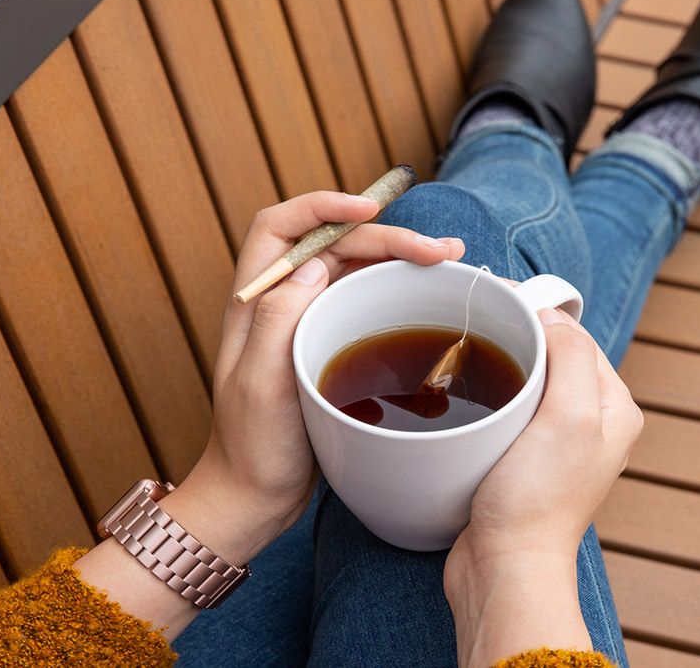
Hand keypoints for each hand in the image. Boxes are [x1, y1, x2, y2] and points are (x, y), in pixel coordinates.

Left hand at [172, 191, 464, 563]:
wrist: (255, 495)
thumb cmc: (251, 446)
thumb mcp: (260, 384)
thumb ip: (278, 319)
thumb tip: (313, 264)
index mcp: (254, 300)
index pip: (281, 226)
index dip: (323, 204)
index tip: (369, 208)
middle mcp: (280, 301)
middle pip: (333, 243)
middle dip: (386, 234)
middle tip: (441, 250)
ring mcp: (307, 321)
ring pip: (354, 268)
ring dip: (400, 257)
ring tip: (449, 260)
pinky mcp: (330, 343)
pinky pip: (365, 301)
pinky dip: (398, 290)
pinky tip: (429, 296)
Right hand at [444, 308, 641, 666]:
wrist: (503, 568)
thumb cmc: (538, 501)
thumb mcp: (570, 415)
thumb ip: (572, 355)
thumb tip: (551, 316)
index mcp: (614, 409)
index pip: (578, 338)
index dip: (539, 315)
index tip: (497, 302)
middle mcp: (591, 426)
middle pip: (552, 357)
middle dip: (517, 338)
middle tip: (476, 324)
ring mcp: (555, 446)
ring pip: (526, 382)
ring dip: (498, 367)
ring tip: (465, 355)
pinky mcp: (520, 463)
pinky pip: (506, 412)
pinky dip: (486, 397)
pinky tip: (464, 396)